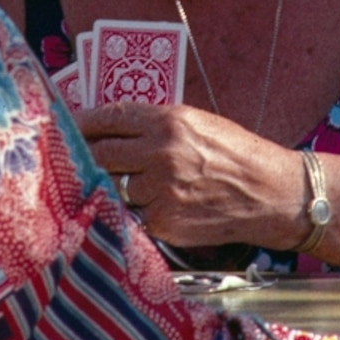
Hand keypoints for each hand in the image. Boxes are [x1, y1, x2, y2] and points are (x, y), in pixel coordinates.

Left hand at [76, 103, 307, 253]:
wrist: (272, 195)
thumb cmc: (238, 156)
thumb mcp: (199, 124)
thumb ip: (156, 126)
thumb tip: (113, 130)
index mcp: (169, 121)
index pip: (110, 117)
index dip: (83, 122)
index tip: (68, 124)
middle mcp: (160, 153)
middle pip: (100, 154)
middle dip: (87, 156)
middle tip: (78, 159)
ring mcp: (160, 190)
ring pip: (117, 187)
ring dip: (122, 188)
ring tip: (149, 187)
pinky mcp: (164, 222)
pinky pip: (136, 215)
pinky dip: (142, 212)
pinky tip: (164, 206)